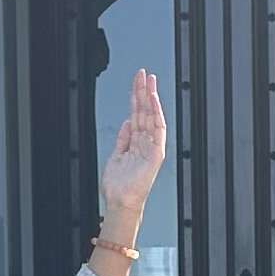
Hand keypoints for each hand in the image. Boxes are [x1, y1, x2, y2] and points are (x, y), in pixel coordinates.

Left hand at [98, 67, 165, 238]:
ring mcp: (152, 147)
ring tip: (149, 80)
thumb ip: (123, 139)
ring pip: (151, 116)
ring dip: (150, 97)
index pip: (137, 115)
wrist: (120, 202)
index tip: (137, 82)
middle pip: (145, 112)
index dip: (136, 98)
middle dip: (144, 91)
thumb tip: (127, 122)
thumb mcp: (117, 156)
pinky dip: (156, 113)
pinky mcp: (157, 153)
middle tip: (144, 73)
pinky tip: (153, 100)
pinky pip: (158, 129)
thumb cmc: (118, 185)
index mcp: (136, 143)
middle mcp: (145, 143)